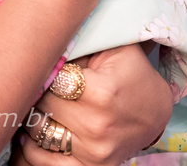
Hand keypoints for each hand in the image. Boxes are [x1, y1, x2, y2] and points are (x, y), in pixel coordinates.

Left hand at [14, 46, 172, 165]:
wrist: (154, 114)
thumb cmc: (130, 74)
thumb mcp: (114, 47)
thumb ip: (83, 37)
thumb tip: (47, 33)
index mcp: (102, 92)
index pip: (50, 78)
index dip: (44, 69)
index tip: (44, 63)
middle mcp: (97, 126)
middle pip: (41, 105)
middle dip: (37, 90)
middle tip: (39, 81)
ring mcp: (94, 152)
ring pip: (37, 132)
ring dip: (32, 117)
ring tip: (39, 104)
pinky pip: (43, 162)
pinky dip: (31, 148)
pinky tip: (33, 132)